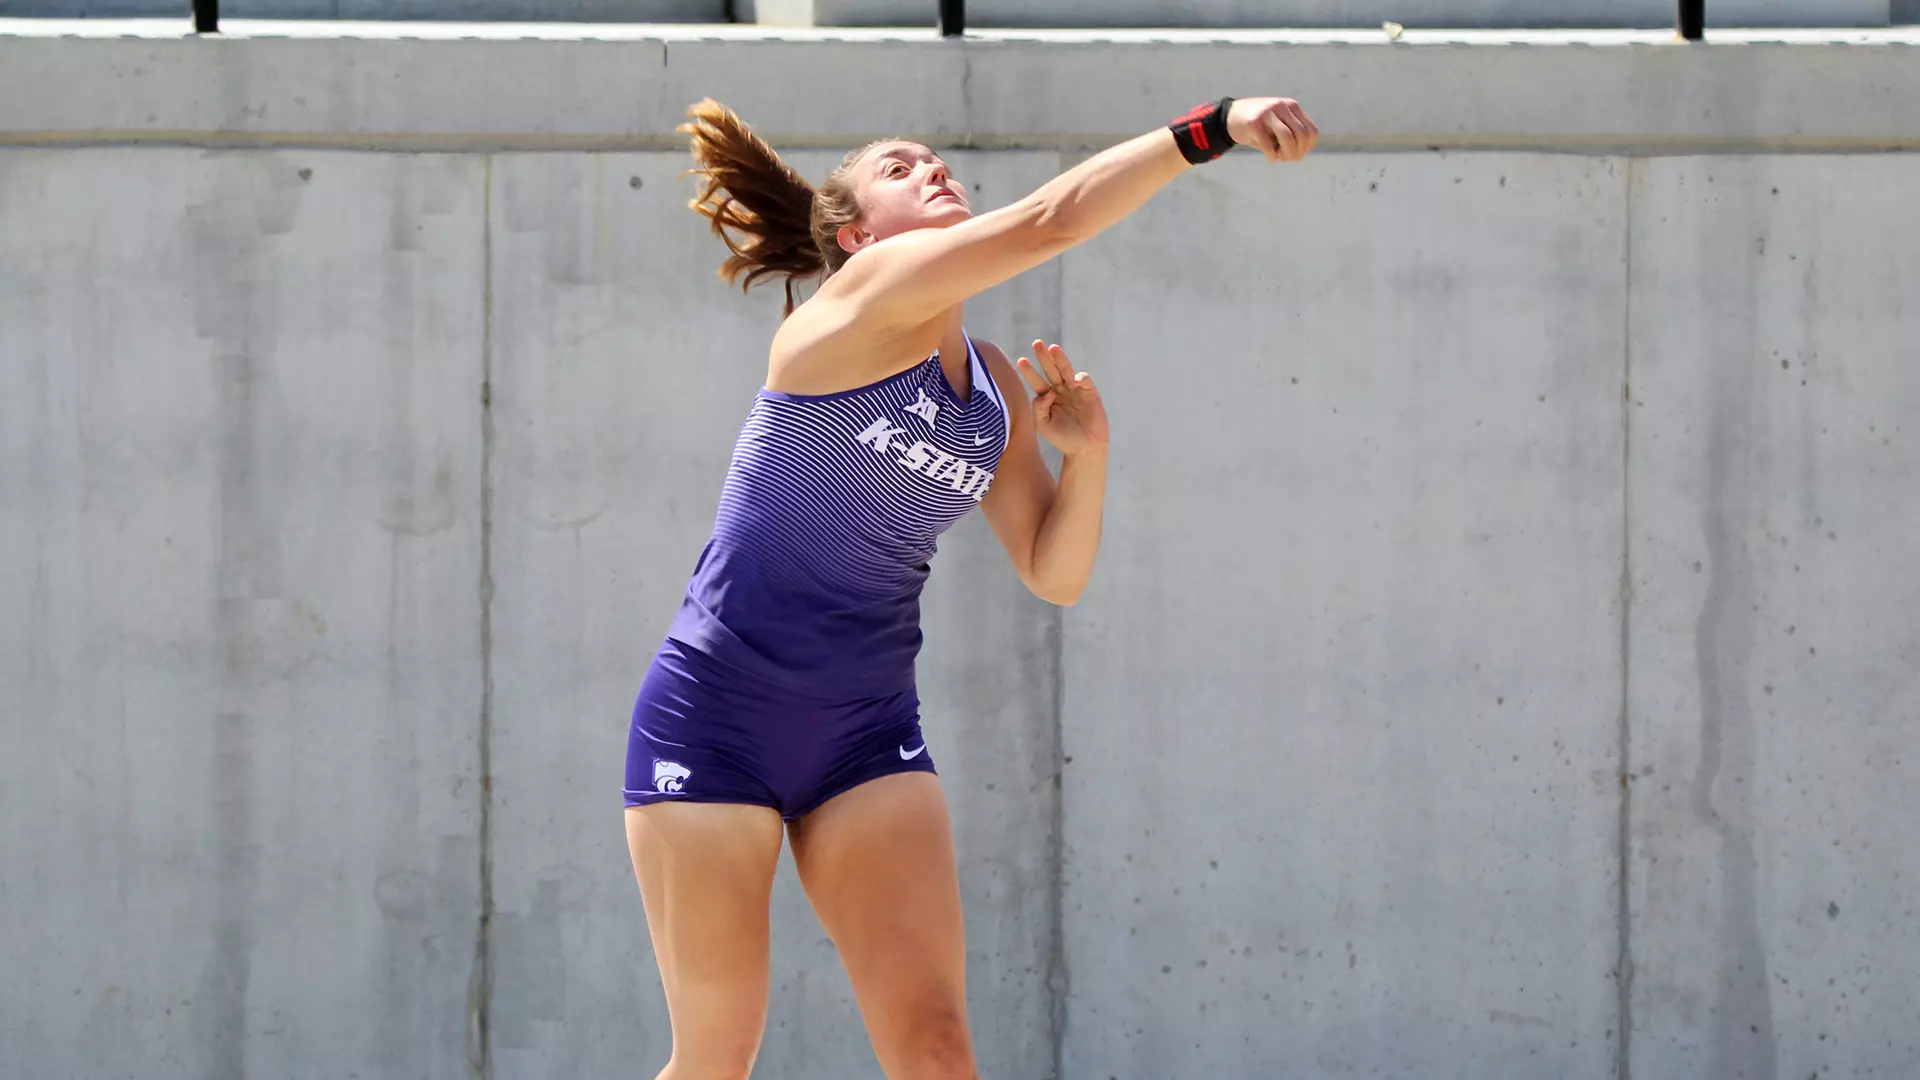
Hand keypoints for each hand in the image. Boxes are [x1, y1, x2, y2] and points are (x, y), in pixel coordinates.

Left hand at [1016, 340, 1108, 456]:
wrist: (1084, 449)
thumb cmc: (1062, 438)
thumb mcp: (1043, 425)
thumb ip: (1038, 408)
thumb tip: (1045, 392)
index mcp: (1047, 396)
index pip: (1036, 380)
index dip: (1029, 371)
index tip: (1021, 360)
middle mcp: (1060, 390)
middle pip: (1050, 370)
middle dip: (1043, 357)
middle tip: (1037, 344)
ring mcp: (1075, 390)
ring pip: (1066, 370)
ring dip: (1060, 359)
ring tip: (1054, 348)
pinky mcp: (1090, 393)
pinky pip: (1084, 380)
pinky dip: (1080, 378)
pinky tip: (1075, 381)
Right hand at [1226, 97, 1318, 162]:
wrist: (1229, 117)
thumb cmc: (1258, 126)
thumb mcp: (1278, 124)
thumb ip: (1291, 133)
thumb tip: (1301, 152)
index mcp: (1291, 106)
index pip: (1311, 131)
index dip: (1307, 148)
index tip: (1297, 155)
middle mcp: (1281, 106)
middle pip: (1302, 135)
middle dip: (1297, 153)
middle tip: (1287, 159)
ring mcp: (1267, 112)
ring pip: (1288, 138)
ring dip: (1286, 155)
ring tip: (1279, 157)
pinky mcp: (1253, 123)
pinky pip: (1269, 145)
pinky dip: (1272, 156)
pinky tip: (1269, 157)